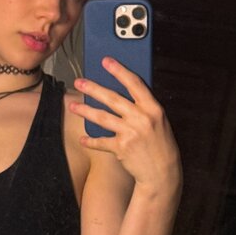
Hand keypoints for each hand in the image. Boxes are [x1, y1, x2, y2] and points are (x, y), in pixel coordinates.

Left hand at [70, 57, 180, 195]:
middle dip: (93, 88)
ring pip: (102, 117)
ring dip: (85, 111)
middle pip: (113, 98)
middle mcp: (141, 118)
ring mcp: (130, 133)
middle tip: (79, 82)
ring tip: (73, 106)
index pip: (134, 83)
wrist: (162, 173)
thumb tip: (124, 95)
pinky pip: (101, 141)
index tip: (106, 61)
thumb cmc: (161, 145)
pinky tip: (83, 138)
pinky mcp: (121, 148)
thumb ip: (144, 108)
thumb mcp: (159, 122)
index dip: (119, 71)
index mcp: (153, 108)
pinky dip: (91, 141)